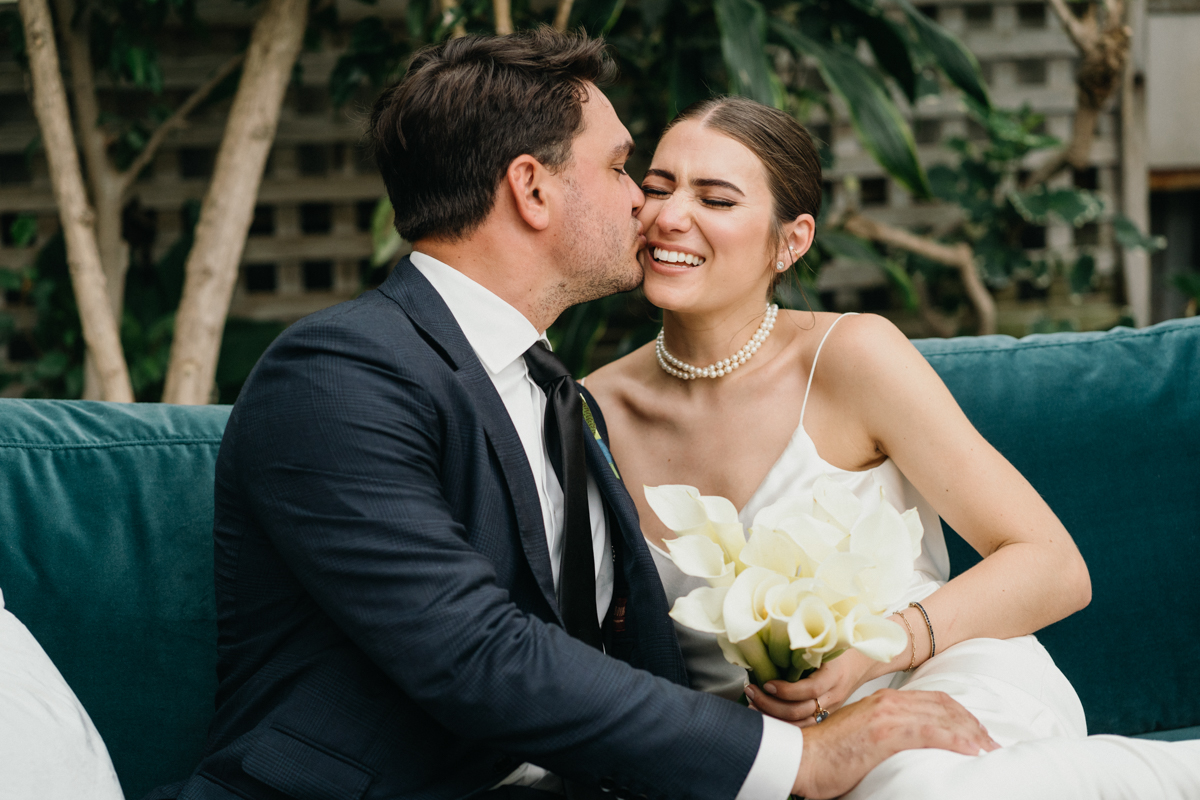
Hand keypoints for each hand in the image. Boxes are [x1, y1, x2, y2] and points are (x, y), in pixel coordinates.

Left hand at [745, 648, 885, 726]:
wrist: (864, 661)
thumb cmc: (840, 646)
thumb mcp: (825, 640)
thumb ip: (804, 640)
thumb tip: (769, 627)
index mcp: (835, 674)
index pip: (811, 689)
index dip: (787, 690)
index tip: (766, 683)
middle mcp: (833, 695)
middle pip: (802, 711)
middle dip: (772, 705)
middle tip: (752, 692)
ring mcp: (830, 708)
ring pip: (801, 724)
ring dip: (774, 717)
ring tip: (753, 705)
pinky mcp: (825, 716)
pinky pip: (804, 727)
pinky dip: (783, 725)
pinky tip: (766, 716)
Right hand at [789, 688, 999, 799]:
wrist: (800, 757)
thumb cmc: (826, 754)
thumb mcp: (859, 734)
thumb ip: (882, 732)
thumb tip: (901, 747)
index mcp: (883, 701)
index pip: (933, 701)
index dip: (959, 715)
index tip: (976, 732)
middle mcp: (888, 703)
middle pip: (943, 707)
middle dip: (971, 724)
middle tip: (991, 743)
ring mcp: (887, 716)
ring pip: (941, 719)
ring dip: (970, 734)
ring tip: (989, 749)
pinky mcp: (885, 733)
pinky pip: (929, 734)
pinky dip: (954, 741)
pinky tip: (970, 750)